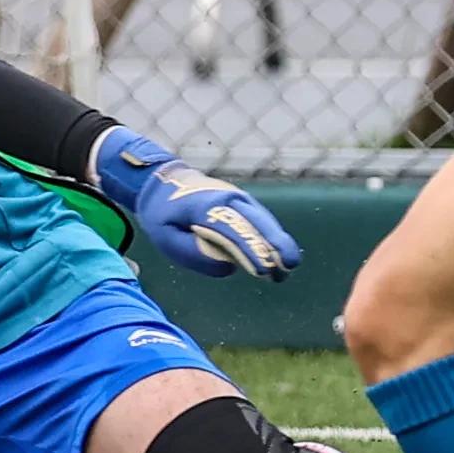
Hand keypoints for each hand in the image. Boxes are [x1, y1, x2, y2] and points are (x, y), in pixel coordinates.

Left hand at [90, 128, 301, 280]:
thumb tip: (229, 266)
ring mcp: (239, 200)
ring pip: (263, 221)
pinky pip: (262, 222)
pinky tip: (283, 256)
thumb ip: (193, 254)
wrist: (164, 183)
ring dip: (278, 243)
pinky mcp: (244, 205)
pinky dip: (273, 237)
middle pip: (255, 223)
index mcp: (205, 207)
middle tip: (289, 265)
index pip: (232, 231)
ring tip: (289, 267)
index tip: (264, 269)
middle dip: (274, 244)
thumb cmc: (164, 215)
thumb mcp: (166, 238)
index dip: (249, 250)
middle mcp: (228, 199)